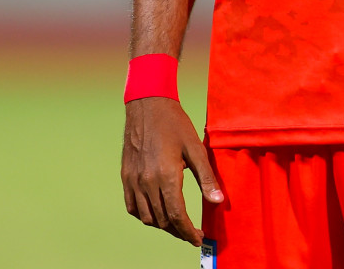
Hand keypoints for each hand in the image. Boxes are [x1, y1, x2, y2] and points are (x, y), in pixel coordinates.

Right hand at [121, 97, 223, 244]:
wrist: (147, 104)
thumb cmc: (175, 123)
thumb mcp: (196, 148)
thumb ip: (207, 177)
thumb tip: (218, 202)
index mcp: (166, 175)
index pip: (177, 216)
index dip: (189, 232)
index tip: (198, 239)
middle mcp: (147, 181)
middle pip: (163, 220)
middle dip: (179, 231)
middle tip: (192, 233)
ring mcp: (133, 180)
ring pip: (147, 217)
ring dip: (163, 225)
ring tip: (177, 224)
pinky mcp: (126, 176)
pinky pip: (132, 206)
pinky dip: (144, 215)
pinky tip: (156, 212)